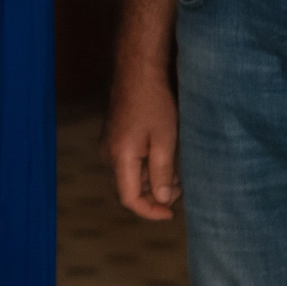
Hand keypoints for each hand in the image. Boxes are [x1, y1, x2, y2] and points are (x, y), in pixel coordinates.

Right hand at [104, 58, 181, 220]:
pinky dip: (144, 171)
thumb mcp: (165, 140)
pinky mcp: (112, 139)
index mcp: (119, 158)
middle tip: (179, 193)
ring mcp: (107, 146)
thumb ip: (162, 173)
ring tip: (176, 178)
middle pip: (126, 191)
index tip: (171, 214)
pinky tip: (163, 162)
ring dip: (150, 184)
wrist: (137, 71)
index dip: (150, 212)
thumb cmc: (154, 103)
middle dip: (152, 198)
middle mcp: (107, 156)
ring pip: (127, 179)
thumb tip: (163, 200)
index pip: (129, 200)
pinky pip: (125, 165)